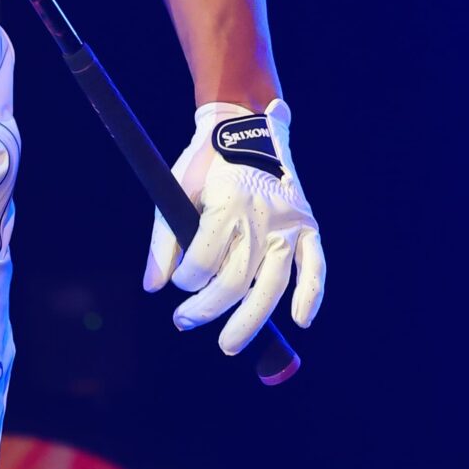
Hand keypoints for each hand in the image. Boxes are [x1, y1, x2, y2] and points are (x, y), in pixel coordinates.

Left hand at [144, 99, 324, 355]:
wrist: (245, 124)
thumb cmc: (205, 161)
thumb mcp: (176, 187)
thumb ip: (162, 240)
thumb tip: (153, 288)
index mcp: (225, 204)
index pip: (203, 262)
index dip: (186, 281)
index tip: (178, 284)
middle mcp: (260, 216)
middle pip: (235, 281)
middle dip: (206, 309)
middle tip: (184, 322)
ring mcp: (287, 222)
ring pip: (272, 284)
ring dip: (250, 320)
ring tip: (229, 344)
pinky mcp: (307, 224)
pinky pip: (315, 266)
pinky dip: (311, 294)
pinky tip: (300, 320)